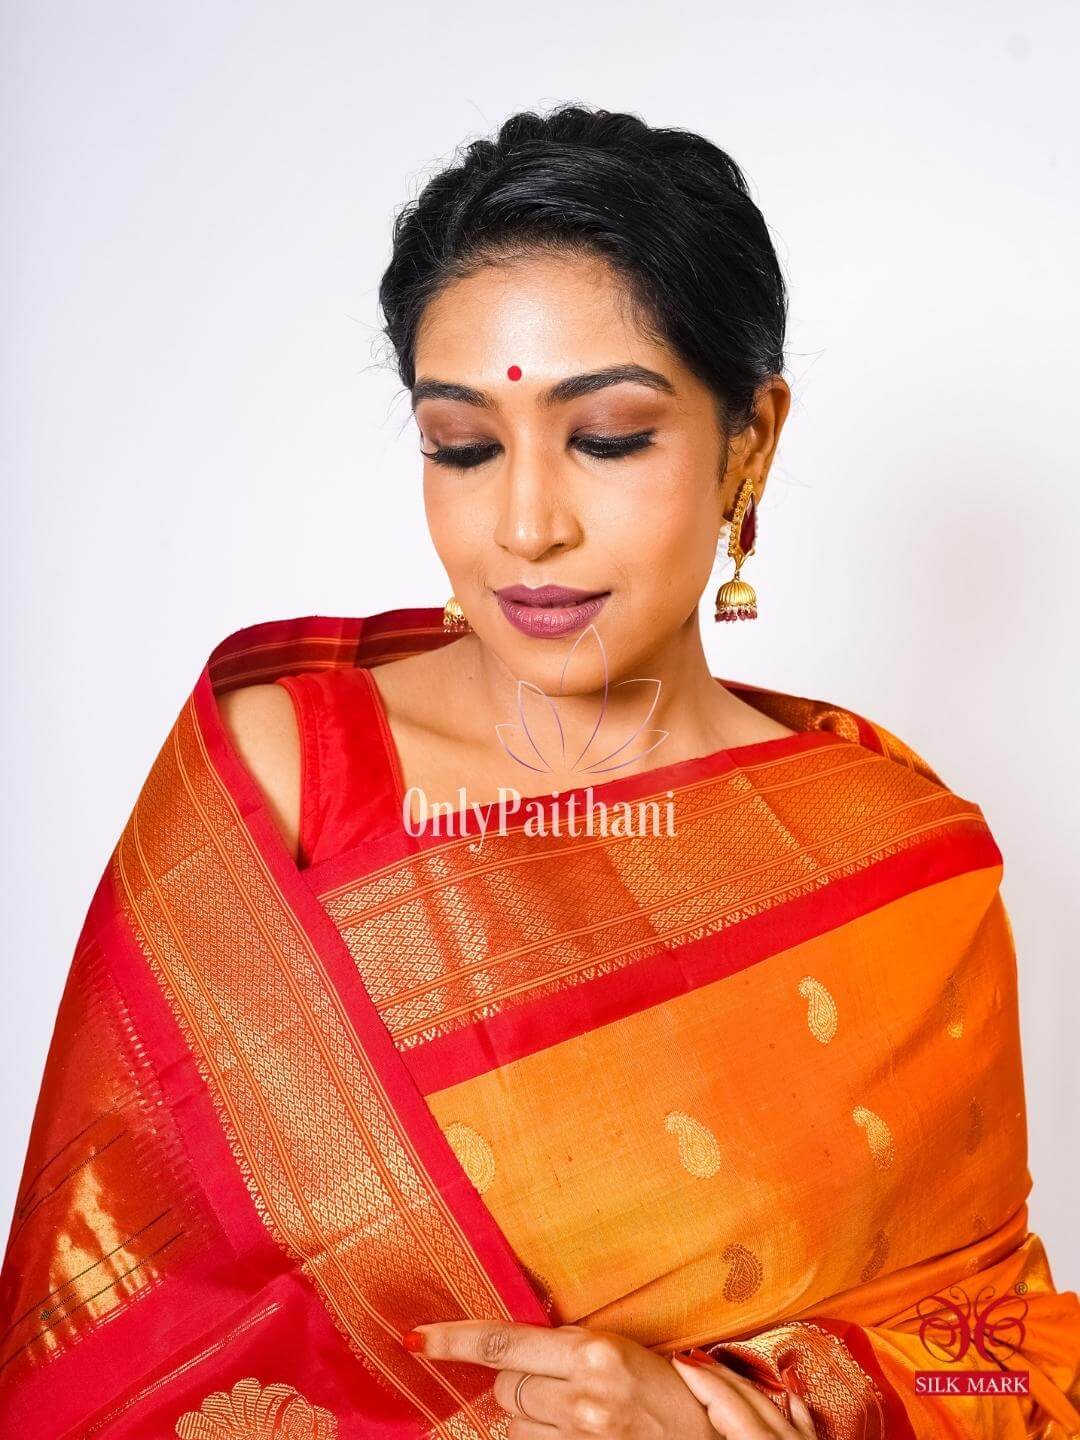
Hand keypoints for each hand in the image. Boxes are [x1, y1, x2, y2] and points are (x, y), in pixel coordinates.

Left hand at [402, 1319, 718, 1438]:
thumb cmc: (676, 1396)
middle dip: (518, 1385)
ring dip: (531, 1423)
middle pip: (506, 1388)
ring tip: (576, 1419)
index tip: (416, 1339)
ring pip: (514, 1429)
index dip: (454, 1341)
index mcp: (596, 1353)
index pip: (504, 1343)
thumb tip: (507, 1354)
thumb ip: (571, 1350)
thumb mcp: (627, 1352)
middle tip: (557, 1387)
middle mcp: (585, 1398)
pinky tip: (572, 1435)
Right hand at [672, 1352, 816, 1437]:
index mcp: (759, 1439)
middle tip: (689, 1358)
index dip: (697, 1376)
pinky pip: (803, 1421)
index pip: (723, 1398)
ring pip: (770, 1402)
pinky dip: (792, 1403)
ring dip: (744, 1384)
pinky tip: (789, 1388)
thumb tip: (677, 1424)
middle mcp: (783, 1436)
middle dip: (714, 1373)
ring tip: (722, 1369)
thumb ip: (705, 1436)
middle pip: (744, 1394)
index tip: (677, 1359)